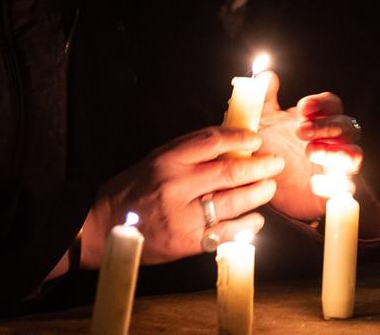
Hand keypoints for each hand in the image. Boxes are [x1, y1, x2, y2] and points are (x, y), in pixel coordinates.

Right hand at [86, 126, 283, 265]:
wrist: (104, 227)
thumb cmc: (133, 190)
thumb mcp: (156, 160)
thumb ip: (189, 152)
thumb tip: (228, 142)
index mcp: (167, 160)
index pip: (211, 141)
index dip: (239, 138)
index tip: (255, 139)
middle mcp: (176, 186)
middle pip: (229, 172)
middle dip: (259, 167)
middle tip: (275, 163)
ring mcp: (182, 216)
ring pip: (232, 202)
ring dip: (258, 194)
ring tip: (269, 187)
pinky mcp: (186, 242)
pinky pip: (225, 233)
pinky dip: (246, 226)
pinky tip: (255, 220)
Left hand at [255, 71, 363, 220]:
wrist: (270, 190)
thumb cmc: (272, 150)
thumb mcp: (262, 124)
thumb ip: (264, 99)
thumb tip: (266, 75)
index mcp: (320, 120)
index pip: (333, 104)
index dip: (322, 103)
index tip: (303, 107)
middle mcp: (335, 141)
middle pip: (348, 126)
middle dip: (326, 126)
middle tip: (301, 131)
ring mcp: (339, 167)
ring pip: (355, 155)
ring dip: (337, 152)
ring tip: (311, 152)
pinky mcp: (337, 192)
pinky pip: (348, 188)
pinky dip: (334, 185)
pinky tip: (315, 185)